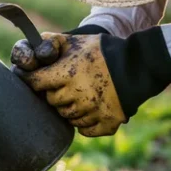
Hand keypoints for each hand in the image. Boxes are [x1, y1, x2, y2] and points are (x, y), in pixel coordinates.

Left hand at [12, 33, 126, 136]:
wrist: (138, 64)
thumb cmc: (102, 51)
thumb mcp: (77, 41)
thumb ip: (52, 41)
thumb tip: (33, 47)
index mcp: (67, 74)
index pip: (36, 82)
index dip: (34, 80)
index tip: (36, 78)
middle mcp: (78, 95)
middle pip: (51, 101)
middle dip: (55, 93)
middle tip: (65, 84)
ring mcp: (93, 110)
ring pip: (66, 117)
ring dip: (69, 107)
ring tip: (80, 94)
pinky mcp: (107, 122)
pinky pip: (84, 129)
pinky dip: (84, 122)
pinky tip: (90, 109)